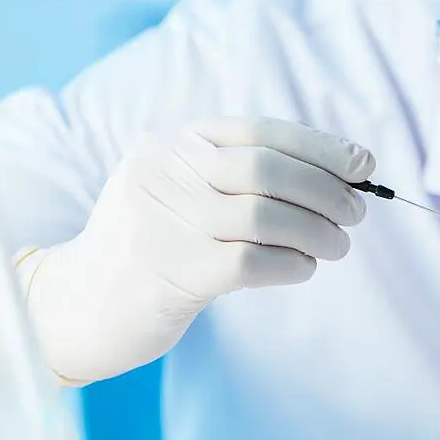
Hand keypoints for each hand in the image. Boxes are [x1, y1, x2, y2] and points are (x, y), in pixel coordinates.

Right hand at [19, 117, 374, 383]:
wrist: (76, 307)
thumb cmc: (149, 248)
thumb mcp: (180, 194)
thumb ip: (239, 177)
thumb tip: (338, 174)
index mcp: (172, 144)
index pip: (261, 132)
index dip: (320, 147)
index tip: (363, 165)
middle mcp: (165, 172)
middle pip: (267, 169)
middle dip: (326, 189)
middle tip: (356, 213)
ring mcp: (165, 221)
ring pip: (266, 215)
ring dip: (318, 231)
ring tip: (336, 246)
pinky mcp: (173, 271)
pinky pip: (253, 260)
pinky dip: (292, 263)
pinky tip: (302, 268)